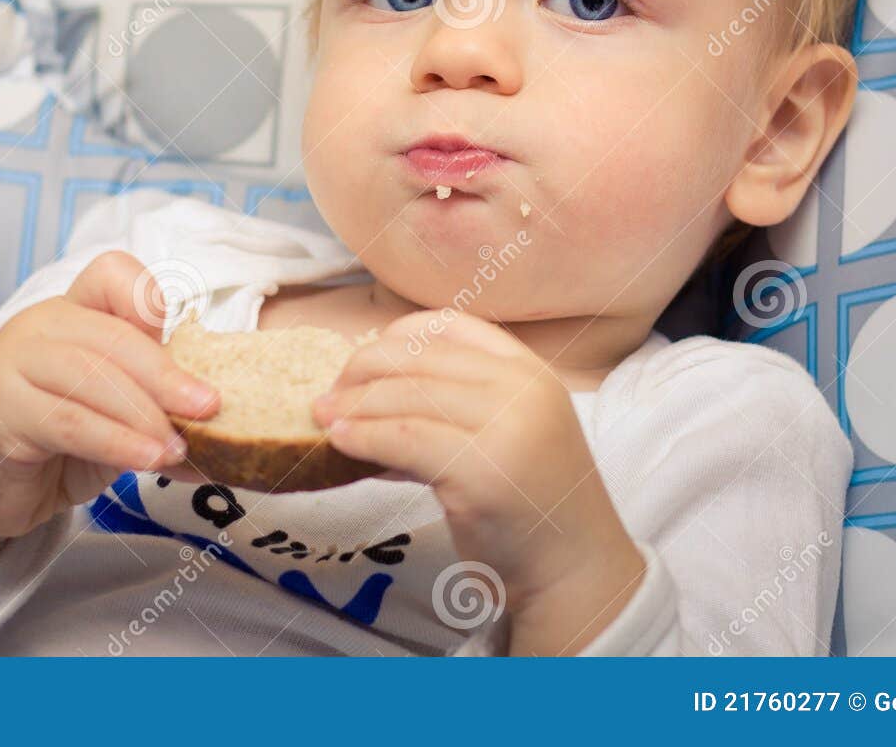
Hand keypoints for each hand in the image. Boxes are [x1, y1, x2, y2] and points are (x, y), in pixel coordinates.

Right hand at [0, 250, 219, 539]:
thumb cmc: (60, 442)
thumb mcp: (116, 412)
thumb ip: (154, 400)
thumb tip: (219, 418)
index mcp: (70, 310)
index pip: (112, 274)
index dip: (150, 301)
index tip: (185, 344)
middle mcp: (37, 325)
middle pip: (112, 335)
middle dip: (167, 375)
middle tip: (207, 409)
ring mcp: (11, 362)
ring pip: (90, 377)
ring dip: (144, 416)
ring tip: (177, 448)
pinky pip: (68, 422)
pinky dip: (116, 442)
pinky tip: (146, 461)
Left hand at [310, 308, 635, 612]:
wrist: (573, 570)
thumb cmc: (528, 506)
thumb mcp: (499, 437)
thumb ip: (447, 411)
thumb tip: (364, 397)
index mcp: (529, 370)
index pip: (450, 326)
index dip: (397, 336)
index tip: (363, 360)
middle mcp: (521, 388)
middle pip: (419, 358)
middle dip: (363, 370)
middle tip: (329, 393)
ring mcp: (506, 426)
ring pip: (406, 396)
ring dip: (353, 405)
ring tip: (322, 417)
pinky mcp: (481, 470)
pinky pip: (403, 440)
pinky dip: (362, 437)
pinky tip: (340, 443)